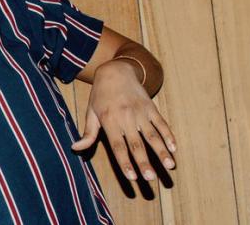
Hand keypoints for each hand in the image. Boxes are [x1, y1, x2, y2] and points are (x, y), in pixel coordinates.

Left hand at [71, 60, 176, 182]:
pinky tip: (174, 148)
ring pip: (152, 135)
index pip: (118, 146)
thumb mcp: (91, 112)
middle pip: (136, 144)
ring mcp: (140, 112)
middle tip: (151, 178)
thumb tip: (75, 148)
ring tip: (170, 166)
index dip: (125, 162)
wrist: (115, 71)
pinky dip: (168, 135)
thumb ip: (88, 133)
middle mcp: (125, 118)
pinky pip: (161, 123)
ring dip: (161, 151)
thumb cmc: (100, 95)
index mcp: (109, 121)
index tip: (132, 177)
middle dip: (144, 162)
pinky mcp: (151, 107)